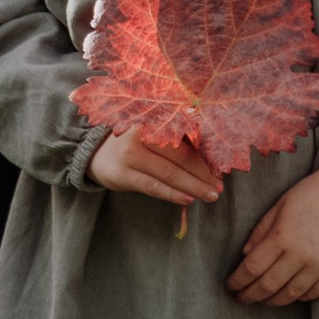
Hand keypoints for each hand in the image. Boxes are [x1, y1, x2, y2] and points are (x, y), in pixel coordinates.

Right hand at [90, 128, 224, 211]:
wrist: (96, 154)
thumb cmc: (136, 143)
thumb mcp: (153, 133)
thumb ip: (178, 137)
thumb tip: (214, 153)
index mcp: (152, 118)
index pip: (185, 136)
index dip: (206, 153)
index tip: (222, 167)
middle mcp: (140, 133)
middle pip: (180, 155)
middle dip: (203, 173)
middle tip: (220, 186)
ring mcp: (130, 154)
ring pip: (169, 173)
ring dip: (193, 186)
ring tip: (211, 195)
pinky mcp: (123, 175)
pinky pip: (153, 186)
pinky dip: (173, 193)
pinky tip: (188, 199)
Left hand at [227, 137, 318, 306]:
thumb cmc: (310, 194)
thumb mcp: (279, 206)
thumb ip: (260, 231)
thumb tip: (244, 256)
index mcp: (282, 236)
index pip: (252, 268)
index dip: (238, 281)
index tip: (231, 287)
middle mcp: (300, 254)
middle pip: (269, 286)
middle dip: (251, 296)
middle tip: (242, 299)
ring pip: (291, 294)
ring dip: (273, 301)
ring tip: (264, 301)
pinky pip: (315, 293)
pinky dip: (300, 297)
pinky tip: (291, 295)